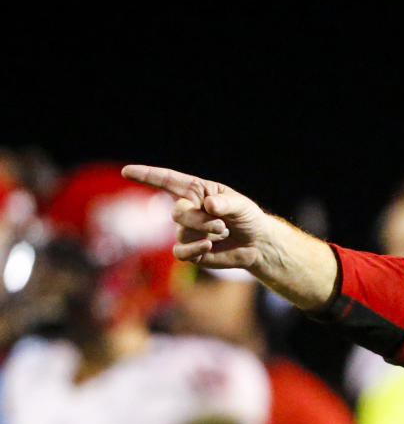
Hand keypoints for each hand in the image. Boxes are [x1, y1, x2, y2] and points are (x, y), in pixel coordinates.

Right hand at [121, 165, 268, 268]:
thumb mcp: (242, 205)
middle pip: (178, 212)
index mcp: (197, 191)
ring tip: (223, 232)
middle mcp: (188, 209)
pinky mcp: (190, 250)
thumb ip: (226, 203)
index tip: (127, 171)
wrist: (257, 243)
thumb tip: (208, 205)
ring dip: (204, 232)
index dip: (147, 175)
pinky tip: (208, 246)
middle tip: (221, 224)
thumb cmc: (248, 218)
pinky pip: (180, 252)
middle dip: (199, 219)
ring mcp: (186, 230)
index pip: (167, 180)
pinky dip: (192, 249)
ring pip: (182, 232)